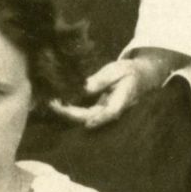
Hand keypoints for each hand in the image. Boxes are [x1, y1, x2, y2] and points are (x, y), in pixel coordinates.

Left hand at [45, 49, 182, 128]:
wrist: (140, 75)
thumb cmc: (129, 71)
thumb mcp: (116, 70)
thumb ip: (100, 80)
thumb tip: (83, 88)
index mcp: (120, 102)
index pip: (109, 113)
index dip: (97, 118)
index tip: (86, 121)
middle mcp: (111, 111)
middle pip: (89, 117)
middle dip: (69, 112)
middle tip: (51, 102)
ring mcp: (103, 112)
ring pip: (83, 117)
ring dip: (67, 111)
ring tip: (51, 101)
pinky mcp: (97, 109)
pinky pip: (82, 112)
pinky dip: (70, 107)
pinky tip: (59, 100)